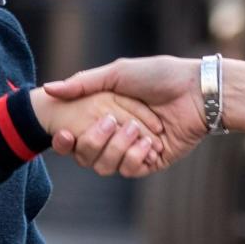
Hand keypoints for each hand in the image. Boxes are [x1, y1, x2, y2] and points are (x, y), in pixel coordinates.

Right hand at [45, 57, 205, 173]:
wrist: (195, 91)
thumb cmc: (158, 76)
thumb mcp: (117, 73)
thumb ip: (83, 83)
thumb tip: (49, 89)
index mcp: (104, 115)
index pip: (74, 137)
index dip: (65, 141)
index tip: (63, 133)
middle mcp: (116, 135)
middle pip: (88, 156)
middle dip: (95, 141)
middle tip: (110, 123)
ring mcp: (134, 149)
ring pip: (107, 166)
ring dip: (118, 148)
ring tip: (135, 130)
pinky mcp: (153, 161)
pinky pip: (132, 170)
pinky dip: (137, 157)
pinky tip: (149, 143)